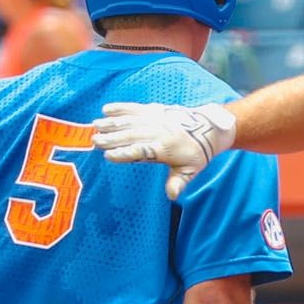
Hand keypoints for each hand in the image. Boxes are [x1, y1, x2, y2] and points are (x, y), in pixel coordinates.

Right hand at [93, 102, 236, 199]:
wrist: (207, 128)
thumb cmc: (196, 153)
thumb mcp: (190, 171)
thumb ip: (178, 182)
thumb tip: (173, 196)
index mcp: (165, 148)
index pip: (141, 151)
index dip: (124, 154)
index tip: (108, 156)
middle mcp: (159, 131)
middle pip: (131, 135)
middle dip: (112, 138)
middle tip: (95, 140)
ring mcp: (156, 118)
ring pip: (130, 120)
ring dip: (112, 123)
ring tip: (95, 125)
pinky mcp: (154, 110)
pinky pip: (135, 108)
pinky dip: (121, 107)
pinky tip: (107, 109)